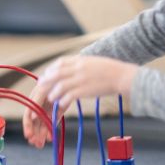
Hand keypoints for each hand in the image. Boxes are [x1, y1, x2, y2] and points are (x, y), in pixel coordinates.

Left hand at [23, 55, 137, 147]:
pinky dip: (62, 100)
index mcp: (80, 60)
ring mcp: (80, 79)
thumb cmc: (111, 70)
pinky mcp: (84, 90)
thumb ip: (81, 64)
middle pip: (56, 74)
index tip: (47, 74)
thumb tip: (72, 68)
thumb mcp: (93, 62)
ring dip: (53, 92)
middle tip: (42, 86)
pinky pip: (68, 96)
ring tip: (51, 98)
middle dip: (47, 81)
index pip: (60, 63)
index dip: (51, 69)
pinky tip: (61, 104)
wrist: (122, 76)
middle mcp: (78, 68)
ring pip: (60, 85)